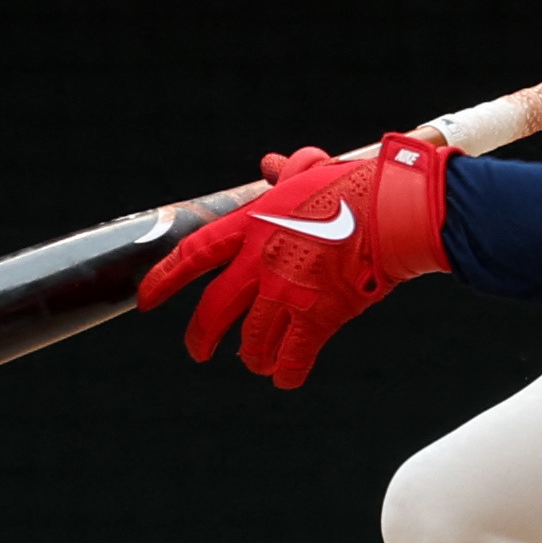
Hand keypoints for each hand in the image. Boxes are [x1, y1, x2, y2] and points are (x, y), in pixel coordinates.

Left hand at [136, 135, 451, 388]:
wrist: (393, 211)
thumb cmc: (358, 185)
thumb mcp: (314, 171)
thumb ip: (287, 173)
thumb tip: (272, 165)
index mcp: (253, 224)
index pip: (194, 254)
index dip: (165, 279)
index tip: (148, 299)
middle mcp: (261, 262)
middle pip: (216, 308)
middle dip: (201, 334)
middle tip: (198, 351)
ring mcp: (287, 292)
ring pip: (254, 338)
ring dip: (251, 355)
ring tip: (254, 363)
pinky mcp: (318, 317)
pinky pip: (294, 355)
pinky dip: (287, 371)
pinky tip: (286, 377)